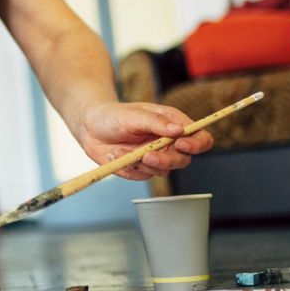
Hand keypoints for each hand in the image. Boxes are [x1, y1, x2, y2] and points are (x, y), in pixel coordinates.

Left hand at [77, 101, 213, 180]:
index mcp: (173, 125)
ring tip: (120, 151)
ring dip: (142, 164)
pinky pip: (141, 175)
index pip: (199, 137)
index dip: (197, 144)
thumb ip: (156, 123)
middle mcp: (168, 143)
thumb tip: (178, 130)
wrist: (90, 127)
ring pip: (162, 171)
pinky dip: (127, 167)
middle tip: (148, 156)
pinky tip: (114, 154)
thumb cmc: (114, 115)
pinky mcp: (141, 169)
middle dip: (166, 160)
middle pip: (183, 160)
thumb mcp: (134, 115)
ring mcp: (156, 157)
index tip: (181, 144)